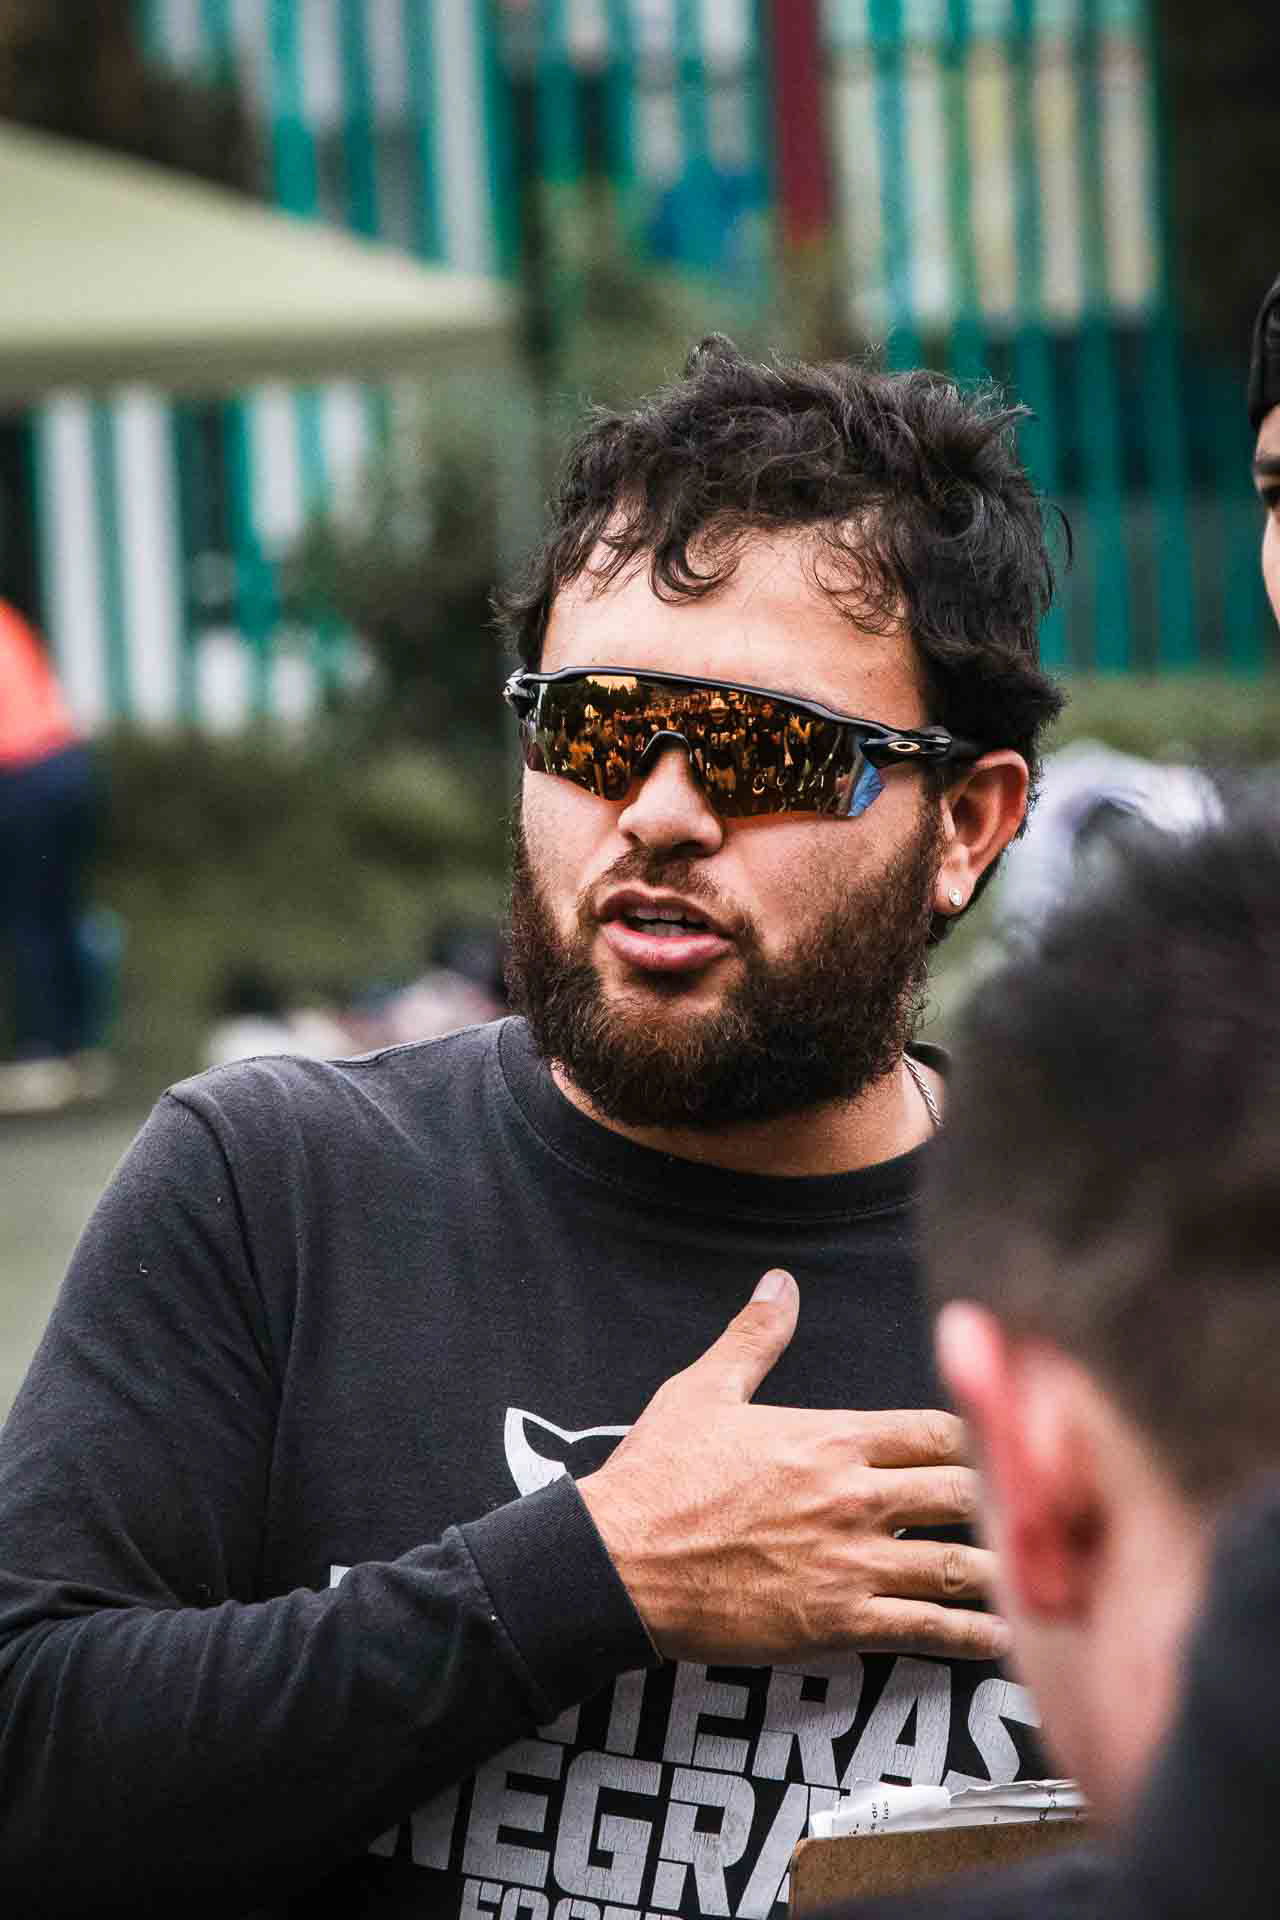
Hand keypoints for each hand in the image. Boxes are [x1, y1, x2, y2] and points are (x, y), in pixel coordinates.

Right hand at [576, 1270, 1008, 1665]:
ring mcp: (852, 1564)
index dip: (981, 1434)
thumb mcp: (703, 1390)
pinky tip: (1005, 1638)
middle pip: (966, 1492)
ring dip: (1005, 1568)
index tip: (1005, 1442)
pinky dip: (974, 1635)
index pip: (937, 1428)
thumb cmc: (658, 1477)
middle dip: (1007, 1499)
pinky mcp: (838, 1623)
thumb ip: (755, 1337)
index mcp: (830, 1437)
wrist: (618, 1564)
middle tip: (1037, 1508)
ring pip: (960, 1565)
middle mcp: (854, 1497)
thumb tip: (780, 1283)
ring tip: (1041, 1572)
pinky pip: (927, 1630)